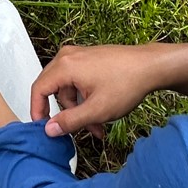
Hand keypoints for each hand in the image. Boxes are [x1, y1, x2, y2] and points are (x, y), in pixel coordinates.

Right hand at [31, 44, 161, 138]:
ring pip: (67, 88)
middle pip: (53, 89)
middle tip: (75, 132)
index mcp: (65, 66)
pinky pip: (77, 81)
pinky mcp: (88, 58)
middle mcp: (67, 56)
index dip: (38, 111)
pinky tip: (100, 112)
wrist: (150, 66)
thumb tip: (49, 129)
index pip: (39, 89)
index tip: (43, 128)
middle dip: (65, 114)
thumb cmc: (126, 83)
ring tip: (98, 126)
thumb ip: (69, 121)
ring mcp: (78, 55)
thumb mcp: (96, 110)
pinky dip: (85, 98)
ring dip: (79, 109)